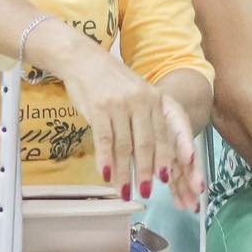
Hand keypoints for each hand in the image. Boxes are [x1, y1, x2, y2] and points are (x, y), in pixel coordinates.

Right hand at [59, 50, 197, 206]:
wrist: (84, 59)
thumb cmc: (112, 82)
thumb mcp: (138, 94)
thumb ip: (146, 119)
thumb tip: (152, 154)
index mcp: (155, 99)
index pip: (165, 134)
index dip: (166, 158)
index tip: (168, 179)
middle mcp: (140, 101)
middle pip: (146, 144)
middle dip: (147, 171)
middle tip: (146, 192)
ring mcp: (119, 105)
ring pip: (125, 146)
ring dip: (124, 172)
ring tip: (124, 190)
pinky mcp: (98, 108)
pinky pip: (104, 140)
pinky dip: (106, 160)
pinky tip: (106, 175)